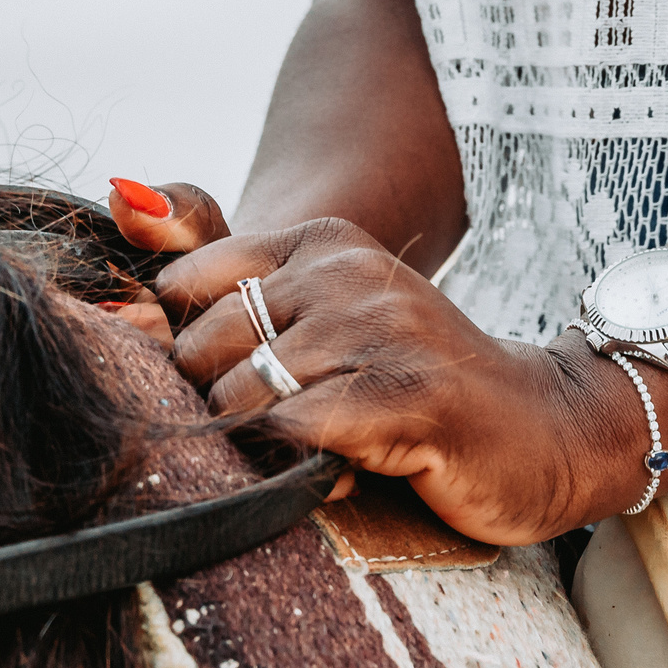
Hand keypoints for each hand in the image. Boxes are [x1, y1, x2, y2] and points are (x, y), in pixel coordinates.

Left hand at [99, 179, 667, 542]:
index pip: (184, 284)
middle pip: (202, 348)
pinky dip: (300, 468)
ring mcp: (380, 329)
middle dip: (224, 408)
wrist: (547, 427)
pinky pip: (294, 434)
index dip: (189, 354)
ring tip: (325, 449)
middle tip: (294, 429)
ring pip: (241, 396)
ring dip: (265, 447)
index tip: (244, 385)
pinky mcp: (406, 395)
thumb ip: (217, 265)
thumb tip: (120, 198)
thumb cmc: (414, 383)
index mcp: (322, 241)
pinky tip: (349, 466)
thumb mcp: (321, 314)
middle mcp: (348, 270)